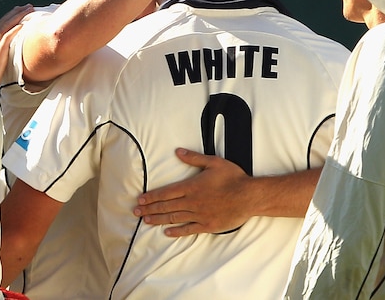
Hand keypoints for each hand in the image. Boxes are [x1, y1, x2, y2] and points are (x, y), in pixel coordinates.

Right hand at [0, 4, 32, 90]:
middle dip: (14, 13)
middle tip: (26, 6)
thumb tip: (5, 61)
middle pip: (2, 24)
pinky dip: (13, 32)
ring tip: (27, 10)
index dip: (9, 19)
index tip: (18, 12)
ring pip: (4, 28)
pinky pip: (5, 41)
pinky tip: (21, 26)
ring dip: (16, 17)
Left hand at [133, 148, 251, 236]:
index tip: (141, 199)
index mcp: (191, 186)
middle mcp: (192, 201)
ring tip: (146, 221)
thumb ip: (194, 158)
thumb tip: (178, 152)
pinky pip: (188, 229)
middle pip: (166, 206)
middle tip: (136, 212)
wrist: (249, 196)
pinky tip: (167, 232)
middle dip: (150, 209)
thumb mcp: (214, 162)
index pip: (166, 193)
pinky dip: (177, 231)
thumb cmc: (233, 178)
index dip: (152, 196)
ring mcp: (199, 214)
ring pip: (174, 218)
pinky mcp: (207, 225)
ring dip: (158, 219)